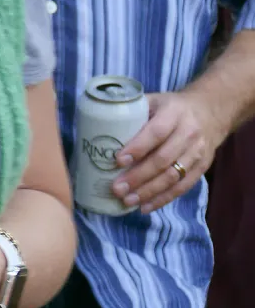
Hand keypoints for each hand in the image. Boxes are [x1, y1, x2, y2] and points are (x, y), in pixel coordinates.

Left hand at [112, 89, 224, 213]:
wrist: (211, 112)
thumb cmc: (172, 107)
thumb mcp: (155, 101)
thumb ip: (132, 112)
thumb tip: (97, 129)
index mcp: (174, 113)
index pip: (156, 132)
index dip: (137, 148)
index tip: (118, 161)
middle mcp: (189, 133)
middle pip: (163, 159)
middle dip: (138, 176)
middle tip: (116, 188)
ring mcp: (198, 152)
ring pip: (173, 176)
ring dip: (148, 192)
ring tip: (127, 201)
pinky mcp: (202, 167)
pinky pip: (182, 187)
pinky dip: (163, 199)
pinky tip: (145, 206)